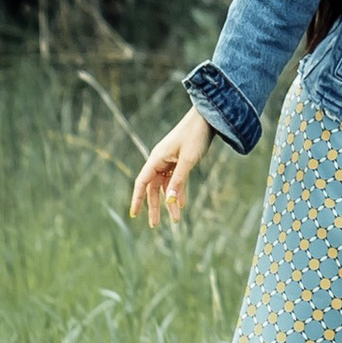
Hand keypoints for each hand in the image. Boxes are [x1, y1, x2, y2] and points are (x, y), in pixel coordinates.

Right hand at [132, 108, 214, 226]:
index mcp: (156, 158)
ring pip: (165, 185)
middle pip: (153, 188)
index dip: (137, 199)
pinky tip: (183, 204)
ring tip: (175, 219)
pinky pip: (175, 179)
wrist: (208, 117)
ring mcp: (169, 160)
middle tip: (155, 225)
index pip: (142, 182)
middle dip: (154, 206)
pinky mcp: (179, 160)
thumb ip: (179, 181)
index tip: (134, 214)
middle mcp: (160, 160)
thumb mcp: (188, 160)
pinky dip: (178, 191)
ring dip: (169, 201)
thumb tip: (170, 201)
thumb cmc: (195, 135)